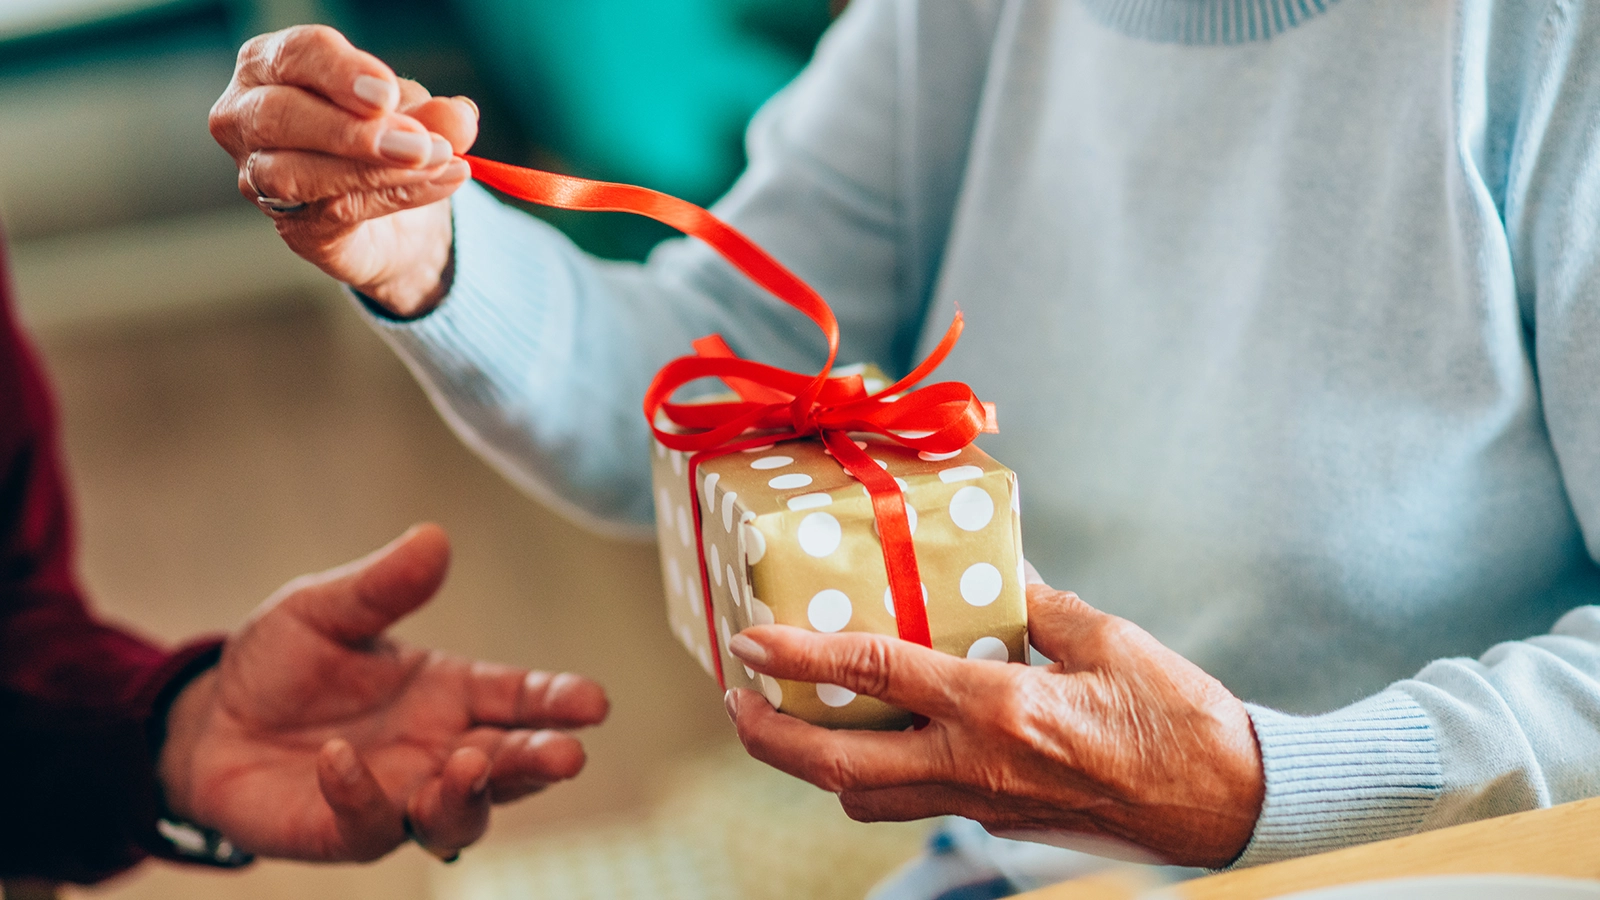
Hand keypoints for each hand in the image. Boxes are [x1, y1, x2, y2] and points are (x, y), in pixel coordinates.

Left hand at [157, 524, 608, 861]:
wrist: (209, 722)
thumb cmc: (282, 663)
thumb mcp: (325, 608)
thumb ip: (382, 585)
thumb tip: (433, 537)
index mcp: (451, 693)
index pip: (519, 699)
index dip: (558, 701)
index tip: (594, 702)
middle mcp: (439, 750)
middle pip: (508, 765)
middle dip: (539, 761)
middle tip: (565, 756)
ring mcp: (398, 796)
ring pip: (458, 815)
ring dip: (470, 798)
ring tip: (466, 766)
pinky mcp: (344, 831)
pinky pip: (369, 826)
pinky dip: (361, 796)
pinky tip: (341, 761)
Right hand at [209, 25, 478, 315]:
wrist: (394, 214)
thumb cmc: (385, 142)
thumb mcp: (415, 115)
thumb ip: (434, 115)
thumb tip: (459, 117)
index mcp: (272, 65)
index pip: (296, 55)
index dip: (341, 72)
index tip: (387, 93)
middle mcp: (248, 117)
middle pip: (279, 115)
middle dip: (352, 130)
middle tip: (417, 142)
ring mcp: (259, 176)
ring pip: (294, 172)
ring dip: (371, 168)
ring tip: (434, 161)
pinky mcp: (292, 226)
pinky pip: (333, 211)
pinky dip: (392, 196)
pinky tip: (437, 182)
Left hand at [723, 572, 1264, 868]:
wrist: (1228, 803)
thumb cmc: (1179, 716)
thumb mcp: (1106, 638)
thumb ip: (1034, 606)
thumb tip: (991, 572)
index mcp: (1002, 710)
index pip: (877, 677)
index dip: (803, 659)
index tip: (750, 642)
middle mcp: (978, 767)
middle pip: (840, 771)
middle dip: (772, 741)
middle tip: (737, 702)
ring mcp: (985, 804)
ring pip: (868, 799)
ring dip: (818, 765)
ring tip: (796, 718)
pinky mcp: (1000, 821)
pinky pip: (915, 801)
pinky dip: (878, 773)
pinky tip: (882, 734)